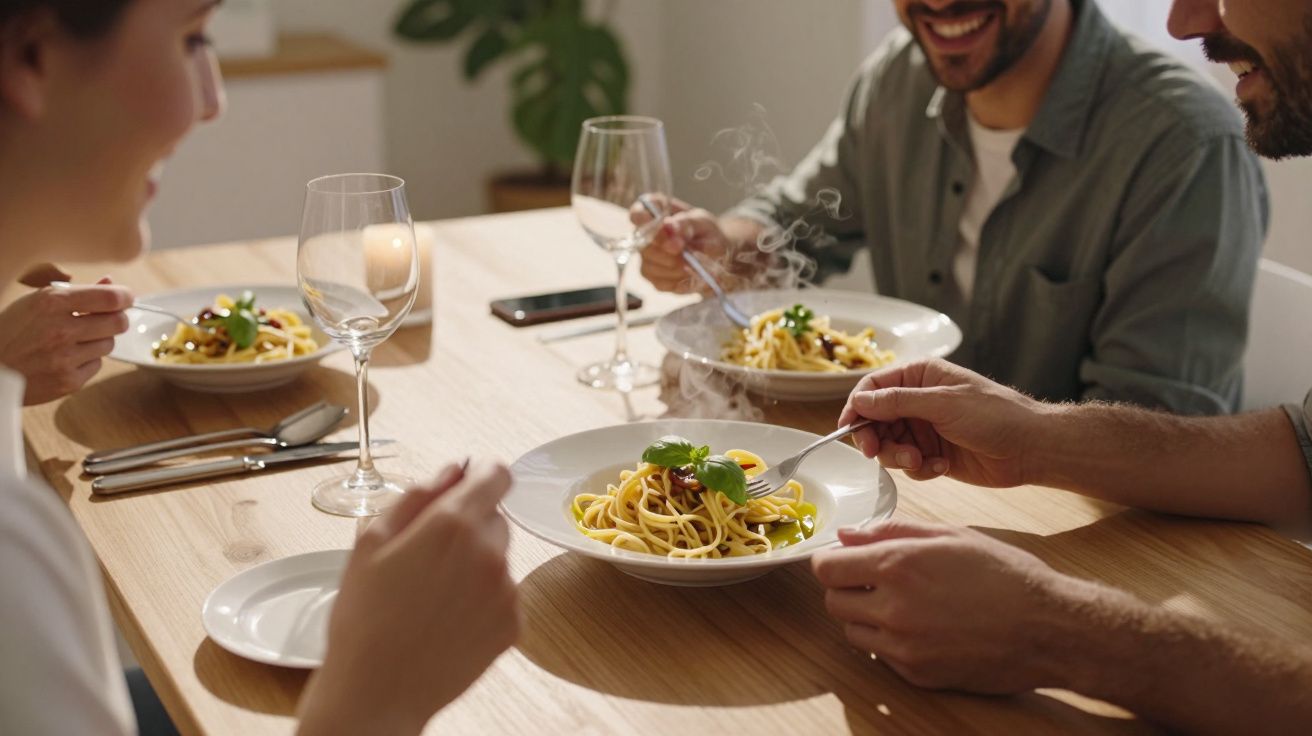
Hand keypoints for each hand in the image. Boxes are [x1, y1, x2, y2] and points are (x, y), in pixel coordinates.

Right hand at [0, 278, 133, 404]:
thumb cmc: (11, 332)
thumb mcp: (35, 302)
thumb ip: (76, 292)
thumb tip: (110, 283)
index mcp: (50, 302)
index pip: (110, 298)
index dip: (125, 297)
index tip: (126, 298)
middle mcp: (59, 330)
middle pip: (118, 323)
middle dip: (116, 319)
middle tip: (106, 319)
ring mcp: (64, 358)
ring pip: (109, 344)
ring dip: (99, 340)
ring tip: (74, 340)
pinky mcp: (69, 381)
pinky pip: (97, 365)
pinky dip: (87, 360)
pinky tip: (66, 358)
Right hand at [298, 461, 519, 735]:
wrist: (376, 692)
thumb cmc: (363, 617)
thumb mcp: (371, 541)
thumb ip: (418, 495)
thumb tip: (453, 469)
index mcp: (453, 524)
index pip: (498, 475)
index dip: (482, 475)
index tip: (467, 486)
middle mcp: (490, 552)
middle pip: (496, 517)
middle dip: (470, 525)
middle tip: (429, 556)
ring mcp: (506, 591)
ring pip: (500, 557)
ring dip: (476, 564)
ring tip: (433, 595)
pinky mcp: (513, 624)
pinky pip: (504, 594)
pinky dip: (483, 599)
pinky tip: (448, 619)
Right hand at [631, 196, 733, 293]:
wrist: (717, 256)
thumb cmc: (708, 233)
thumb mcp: (703, 222)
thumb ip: (686, 223)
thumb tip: (669, 227)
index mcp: (655, 212)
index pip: (637, 214)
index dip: (644, 221)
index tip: (665, 228)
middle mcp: (645, 235)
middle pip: (642, 245)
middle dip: (664, 250)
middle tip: (683, 250)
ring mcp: (647, 257)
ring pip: (649, 266)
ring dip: (673, 267)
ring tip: (692, 263)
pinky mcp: (654, 277)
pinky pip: (658, 282)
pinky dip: (677, 281)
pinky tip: (689, 274)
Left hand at [812, 518, 1088, 693]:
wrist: (1049, 629)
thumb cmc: (1006, 576)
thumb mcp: (950, 536)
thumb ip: (890, 531)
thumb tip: (846, 535)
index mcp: (897, 565)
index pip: (826, 568)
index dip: (831, 561)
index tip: (843, 560)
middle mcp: (893, 609)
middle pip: (833, 601)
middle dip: (846, 588)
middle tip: (873, 580)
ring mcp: (903, 647)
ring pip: (852, 632)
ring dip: (865, 617)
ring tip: (901, 604)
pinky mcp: (917, 675)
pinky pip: (881, 656)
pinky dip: (889, 643)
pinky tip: (922, 627)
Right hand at [838, 359, 1045, 486]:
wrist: (1030, 449)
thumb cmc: (996, 415)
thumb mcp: (943, 404)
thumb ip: (897, 402)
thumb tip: (859, 401)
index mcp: (918, 377)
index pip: (872, 388)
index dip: (856, 408)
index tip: (847, 430)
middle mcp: (917, 402)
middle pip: (874, 421)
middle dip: (877, 440)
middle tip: (880, 455)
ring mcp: (924, 429)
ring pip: (889, 447)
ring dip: (899, 458)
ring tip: (921, 463)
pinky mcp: (932, 455)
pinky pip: (909, 465)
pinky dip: (920, 470)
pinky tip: (941, 467)